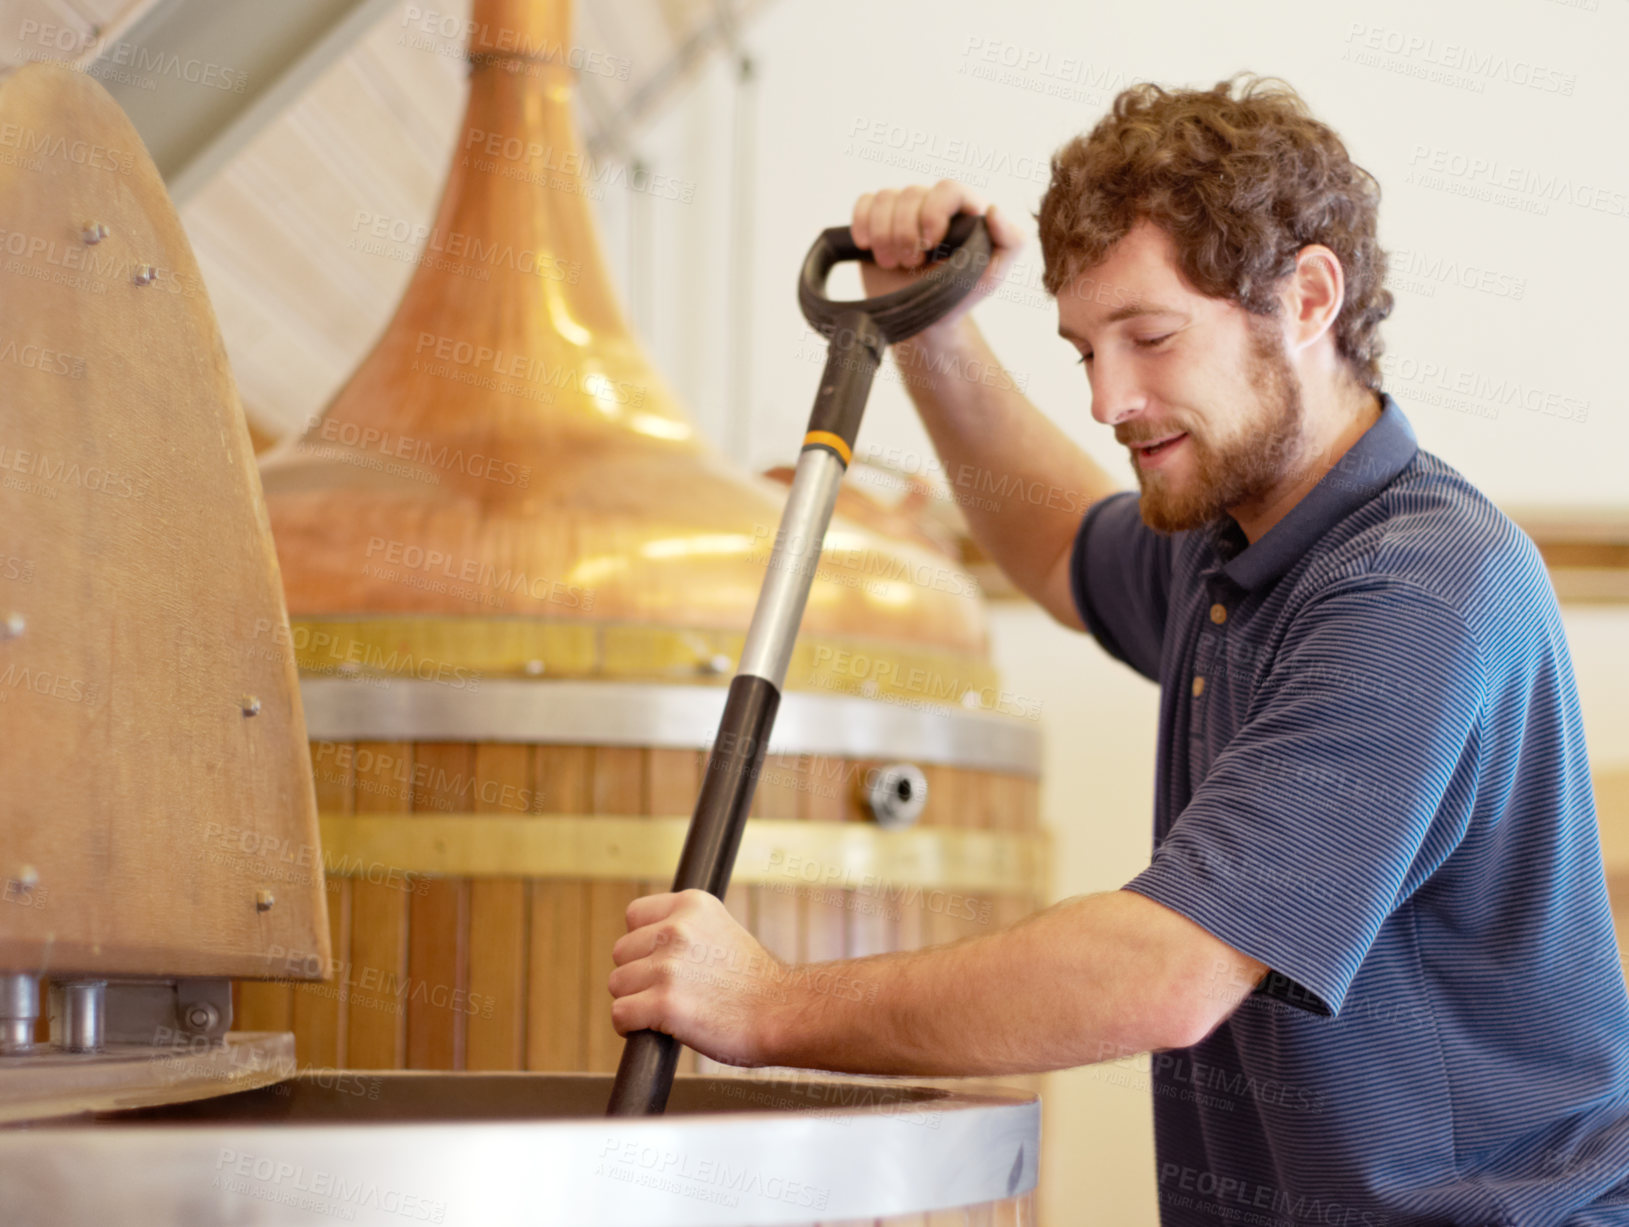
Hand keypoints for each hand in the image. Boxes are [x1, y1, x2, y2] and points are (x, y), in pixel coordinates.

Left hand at [609, 889, 785, 1067]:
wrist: (784, 1012)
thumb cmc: (755, 982)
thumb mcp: (721, 931)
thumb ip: (683, 929)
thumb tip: (643, 945)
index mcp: (692, 905)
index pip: (634, 915)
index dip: (642, 943)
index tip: (660, 961)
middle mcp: (677, 929)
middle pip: (621, 953)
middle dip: (638, 975)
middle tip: (670, 991)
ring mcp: (669, 965)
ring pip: (618, 984)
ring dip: (635, 1001)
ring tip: (668, 1010)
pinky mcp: (664, 1002)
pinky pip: (620, 1014)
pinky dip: (630, 1026)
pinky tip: (653, 1029)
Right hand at [850, 179, 1026, 338]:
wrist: (924, 322)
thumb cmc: (960, 296)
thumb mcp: (993, 274)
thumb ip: (1010, 241)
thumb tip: (993, 210)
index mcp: (964, 211)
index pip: (948, 188)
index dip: (933, 212)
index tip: (930, 245)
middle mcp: (933, 205)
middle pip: (911, 193)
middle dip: (906, 234)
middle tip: (912, 265)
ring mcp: (903, 212)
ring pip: (886, 198)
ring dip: (884, 236)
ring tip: (893, 264)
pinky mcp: (877, 221)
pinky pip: (864, 203)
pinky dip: (862, 224)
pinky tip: (867, 248)